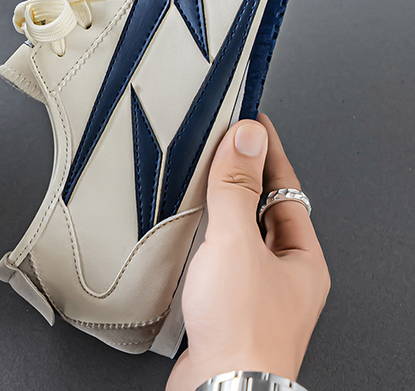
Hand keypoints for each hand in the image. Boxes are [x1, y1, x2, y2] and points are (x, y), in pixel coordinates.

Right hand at [166, 114, 329, 390]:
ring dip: (219, 210)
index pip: (286, 186)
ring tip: (199, 183)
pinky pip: (217, 259)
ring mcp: (254, 293)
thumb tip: (245, 138)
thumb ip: (237, 187)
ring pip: (238, 236)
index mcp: (301, 258)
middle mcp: (283, 277)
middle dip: (243, 178)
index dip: (267, 151)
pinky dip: (202, 240)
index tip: (251, 121)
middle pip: (263, 210)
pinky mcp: (225, 308)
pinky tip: (184, 236)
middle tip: (221, 146)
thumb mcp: (237, 242)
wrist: (219, 388)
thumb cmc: (242, 330)